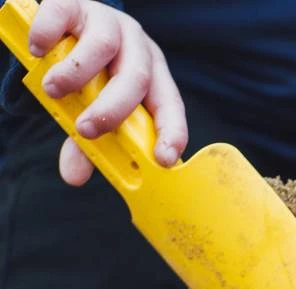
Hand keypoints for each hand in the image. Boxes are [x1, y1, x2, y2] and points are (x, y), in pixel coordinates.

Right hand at [30, 0, 187, 185]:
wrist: (66, 22)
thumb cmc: (89, 75)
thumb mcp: (91, 108)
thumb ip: (86, 141)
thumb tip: (74, 177)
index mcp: (153, 78)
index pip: (171, 107)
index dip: (171, 133)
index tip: (163, 159)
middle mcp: (137, 49)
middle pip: (137, 79)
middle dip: (113, 109)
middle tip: (85, 129)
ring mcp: (108, 23)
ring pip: (104, 46)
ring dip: (77, 73)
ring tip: (52, 90)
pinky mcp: (75, 4)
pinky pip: (63, 14)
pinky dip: (48, 35)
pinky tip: (37, 51)